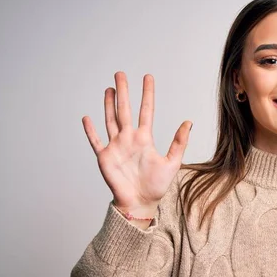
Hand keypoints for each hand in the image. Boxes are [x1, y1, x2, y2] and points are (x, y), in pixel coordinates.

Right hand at [82, 71, 192, 210]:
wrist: (141, 202)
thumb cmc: (156, 185)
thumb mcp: (172, 162)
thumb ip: (179, 142)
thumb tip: (189, 122)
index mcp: (145, 138)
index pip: (146, 111)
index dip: (147, 94)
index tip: (147, 78)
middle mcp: (129, 139)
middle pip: (125, 110)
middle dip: (123, 92)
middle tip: (120, 74)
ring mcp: (116, 147)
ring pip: (110, 121)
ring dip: (108, 105)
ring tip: (109, 88)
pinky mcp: (105, 157)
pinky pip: (96, 141)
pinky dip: (91, 131)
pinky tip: (87, 118)